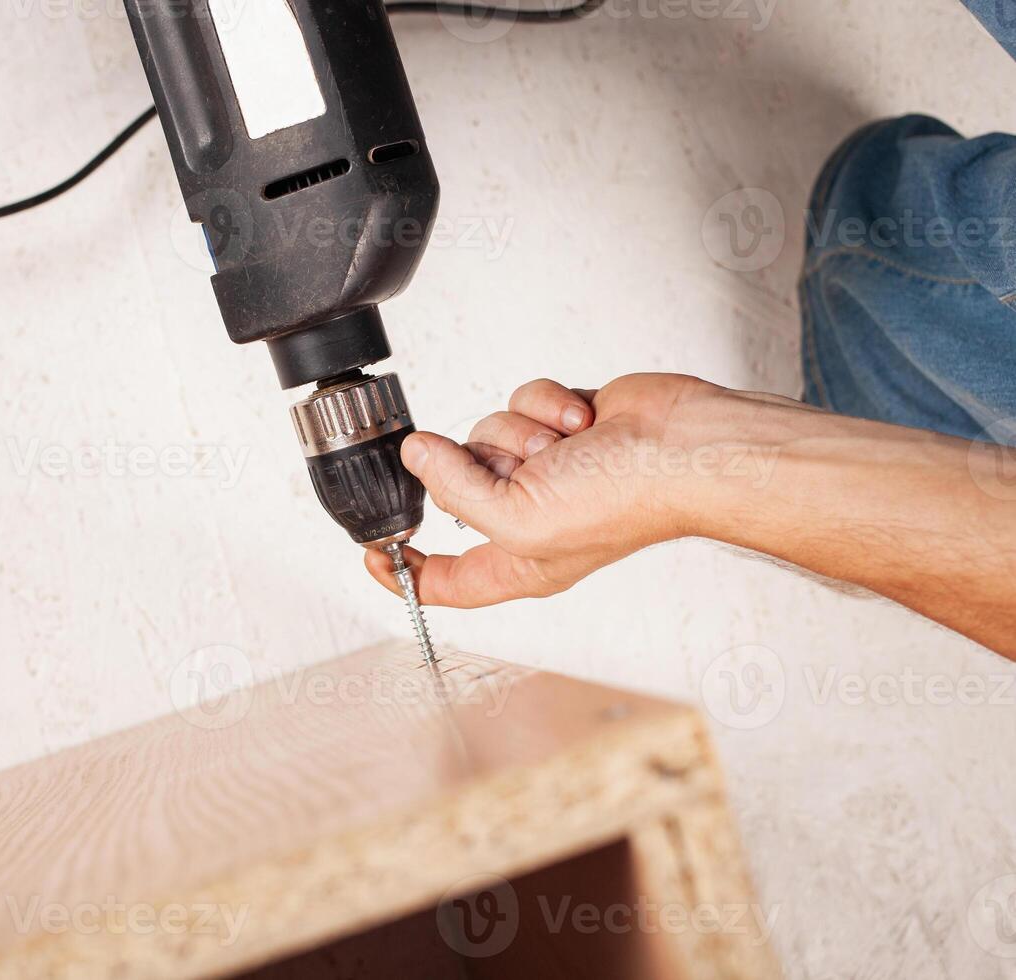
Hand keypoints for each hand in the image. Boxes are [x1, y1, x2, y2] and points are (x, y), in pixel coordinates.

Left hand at [364, 373, 726, 606]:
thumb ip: (455, 488)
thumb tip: (415, 455)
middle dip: (486, 465)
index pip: (445, 580)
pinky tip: (582, 420)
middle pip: (456, 484)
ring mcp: (545, 468)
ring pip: (486, 432)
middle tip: (528, 468)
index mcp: (519, 563)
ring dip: (524, 432)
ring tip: (567, 445)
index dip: (404, 570)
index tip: (374, 553)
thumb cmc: (626, 500)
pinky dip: (549, 406)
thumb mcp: (520, 517)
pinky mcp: (559, 425)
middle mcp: (528, 517)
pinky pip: (521, 402)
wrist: (683, 446)